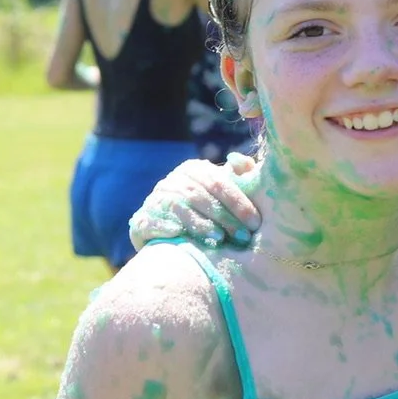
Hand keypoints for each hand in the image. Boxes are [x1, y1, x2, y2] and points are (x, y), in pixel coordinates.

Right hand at [127, 152, 261, 250]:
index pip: (218, 182)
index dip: (239, 202)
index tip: (256, 222)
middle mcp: (172, 181)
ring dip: (201, 224)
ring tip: (220, 239)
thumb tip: (239, 159)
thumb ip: (239, 176)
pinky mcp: (141, 220)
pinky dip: (166, 228)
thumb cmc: (209, 210)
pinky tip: (182, 238)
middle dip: (225, 217)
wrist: (172, 233)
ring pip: (179, 208)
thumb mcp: (224, 191)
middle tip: (243, 237)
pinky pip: (152, 222)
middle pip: (200, 196)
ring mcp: (155, 200)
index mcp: (194, 170)